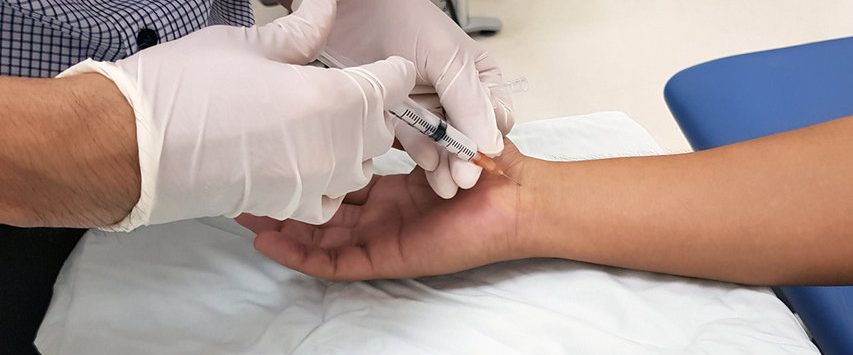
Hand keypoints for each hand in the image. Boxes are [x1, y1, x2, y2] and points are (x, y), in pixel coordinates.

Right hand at [59, 0, 416, 230]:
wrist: (131, 146)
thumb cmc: (183, 88)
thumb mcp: (246, 45)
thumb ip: (300, 31)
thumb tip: (327, 5)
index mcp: (330, 99)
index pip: (392, 84)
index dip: (390, 71)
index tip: (382, 65)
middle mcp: (333, 147)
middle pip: (381, 127)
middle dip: (371, 107)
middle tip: (344, 90)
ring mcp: (313, 182)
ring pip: (362, 164)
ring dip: (353, 144)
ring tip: (323, 124)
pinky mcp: (289, 205)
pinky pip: (332, 197)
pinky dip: (329, 182)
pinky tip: (308, 162)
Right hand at [236, 141, 528, 280]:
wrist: (516, 198)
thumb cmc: (484, 168)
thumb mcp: (434, 139)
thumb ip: (403, 129)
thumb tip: (367, 104)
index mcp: (390, 191)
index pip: (337, 188)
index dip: (305, 175)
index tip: (275, 158)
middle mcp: (381, 217)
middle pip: (319, 216)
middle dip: (283, 202)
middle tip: (243, 188)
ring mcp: (382, 240)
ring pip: (319, 241)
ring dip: (281, 228)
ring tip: (241, 211)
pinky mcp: (386, 259)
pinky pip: (335, 263)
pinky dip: (300, 255)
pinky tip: (268, 241)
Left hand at [322, 0, 514, 197]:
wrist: (352, 9)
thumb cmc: (404, 19)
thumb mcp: (446, 59)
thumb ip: (470, 103)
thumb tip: (492, 147)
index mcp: (480, 77)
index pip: (495, 119)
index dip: (488, 140)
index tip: (479, 158)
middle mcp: (457, 94)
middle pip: (469, 137)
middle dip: (466, 159)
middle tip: (460, 180)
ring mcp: (428, 105)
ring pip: (442, 144)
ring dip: (445, 163)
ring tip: (446, 184)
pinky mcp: (399, 113)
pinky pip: (414, 139)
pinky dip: (420, 152)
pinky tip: (426, 162)